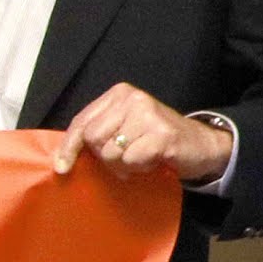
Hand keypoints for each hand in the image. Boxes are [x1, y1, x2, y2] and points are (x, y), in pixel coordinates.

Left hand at [62, 82, 229, 183]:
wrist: (201, 144)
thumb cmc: (155, 139)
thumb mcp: (123, 128)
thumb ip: (98, 133)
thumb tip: (63, 157)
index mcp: (118, 94)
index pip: (81, 121)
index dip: (68, 146)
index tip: (61, 167)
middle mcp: (132, 99)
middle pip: (93, 139)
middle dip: (105, 157)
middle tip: (126, 157)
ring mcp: (148, 114)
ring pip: (111, 153)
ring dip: (124, 164)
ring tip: (142, 156)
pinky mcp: (161, 134)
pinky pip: (131, 160)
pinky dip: (140, 167)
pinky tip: (154, 159)